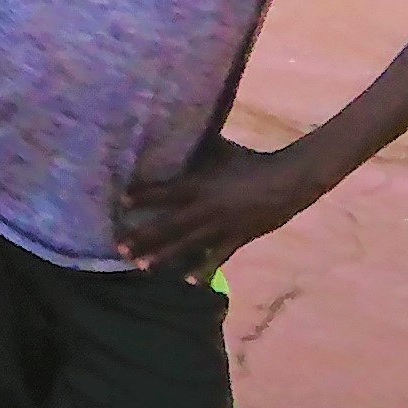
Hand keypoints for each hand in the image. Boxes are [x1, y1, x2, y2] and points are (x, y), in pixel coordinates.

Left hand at [116, 136, 320, 276]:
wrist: (288, 180)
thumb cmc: (250, 161)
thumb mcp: (220, 149)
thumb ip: (197, 144)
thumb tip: (175, 124)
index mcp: (199, 185)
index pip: (163, 192)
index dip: (142, 197)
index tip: (121, 203)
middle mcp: (205, 209)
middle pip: (167, 226)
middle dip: (142, 237)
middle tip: (119, 248)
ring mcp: (220, 227)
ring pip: (186, 246)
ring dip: (162, 257)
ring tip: (141, 267)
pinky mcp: (236, 239)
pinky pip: (217, 257)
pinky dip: (204, 270)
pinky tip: (191, 283)